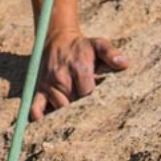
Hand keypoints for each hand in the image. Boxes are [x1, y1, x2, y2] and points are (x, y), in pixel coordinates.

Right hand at [27, 0, 128, 120]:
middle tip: (89, 118)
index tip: (101, 107)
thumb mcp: (98, 44)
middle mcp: (62, 76)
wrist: (58, 38)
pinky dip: (37, 113)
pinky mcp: (39, 87)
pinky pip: (35, 103)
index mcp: (79, 68)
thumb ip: (111, 53)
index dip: (94, 102)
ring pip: (58, 106)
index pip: (87, 93)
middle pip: (73, 102)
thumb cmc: (82, 46)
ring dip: (65, 113)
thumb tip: (124, 63)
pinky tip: (41, 121)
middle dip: (81, 110)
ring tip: (74, 121)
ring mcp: (49, 83)